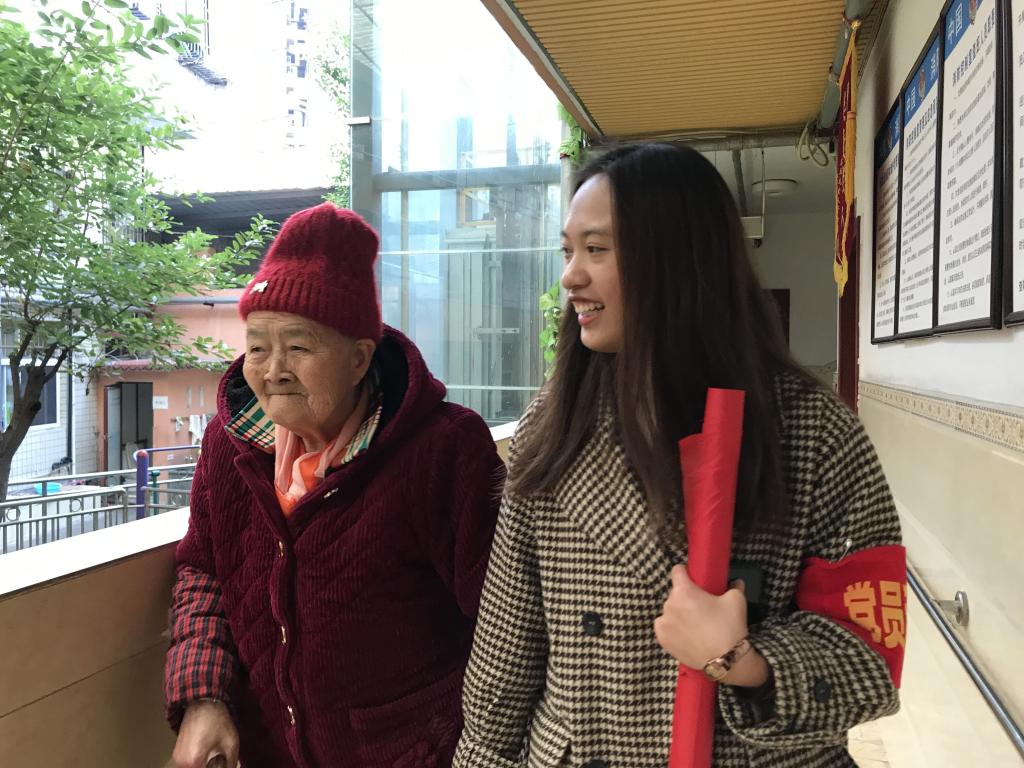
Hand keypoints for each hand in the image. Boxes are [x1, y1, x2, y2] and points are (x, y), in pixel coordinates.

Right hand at [171, 699, 239, 767]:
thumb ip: (231, 764)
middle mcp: (182, 762)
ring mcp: (177, 758)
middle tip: (220, 761)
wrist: (203, 703)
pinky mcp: (177, 753)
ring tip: (214, 757)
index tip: (223, 765)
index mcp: (194, 762)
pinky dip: (198, 763)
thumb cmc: (217, 720)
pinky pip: (188, 765)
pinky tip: (207, 754)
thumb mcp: (231, 744)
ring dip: (203, 766)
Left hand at [653, 565, 768, 686]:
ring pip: (670, 611)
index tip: (692, 578)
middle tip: (700, 607)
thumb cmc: (729, 627)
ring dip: (678, 613)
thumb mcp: (736, 601)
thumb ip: (734, 587)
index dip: (685, 572)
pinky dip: (672, 628)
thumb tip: (736, 582)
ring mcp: (663, 622)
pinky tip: (686, 634)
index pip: (677, 571)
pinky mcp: (662, 639)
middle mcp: (669, 604)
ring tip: (694, 624)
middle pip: (675, 594)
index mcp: (684, 591)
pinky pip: (664, 626)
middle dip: (685, 597)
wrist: (725, 660)